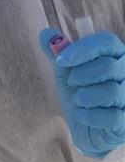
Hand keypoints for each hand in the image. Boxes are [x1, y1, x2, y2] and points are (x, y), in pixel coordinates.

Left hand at [38, 28, 124, 158]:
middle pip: (108, 66)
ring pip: (111, 91)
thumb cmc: (80, 93)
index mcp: (115, 55)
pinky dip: (89, 116)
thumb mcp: (66, 72)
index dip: (81, 49)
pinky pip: (111, 117)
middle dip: (80, 76)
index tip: (61, 60)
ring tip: (78, 100)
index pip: (106, 41)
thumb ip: (57, 53)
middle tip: (72, 83)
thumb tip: (46, 34)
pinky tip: (82, 114)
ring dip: (84, 97)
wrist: (86, 128)